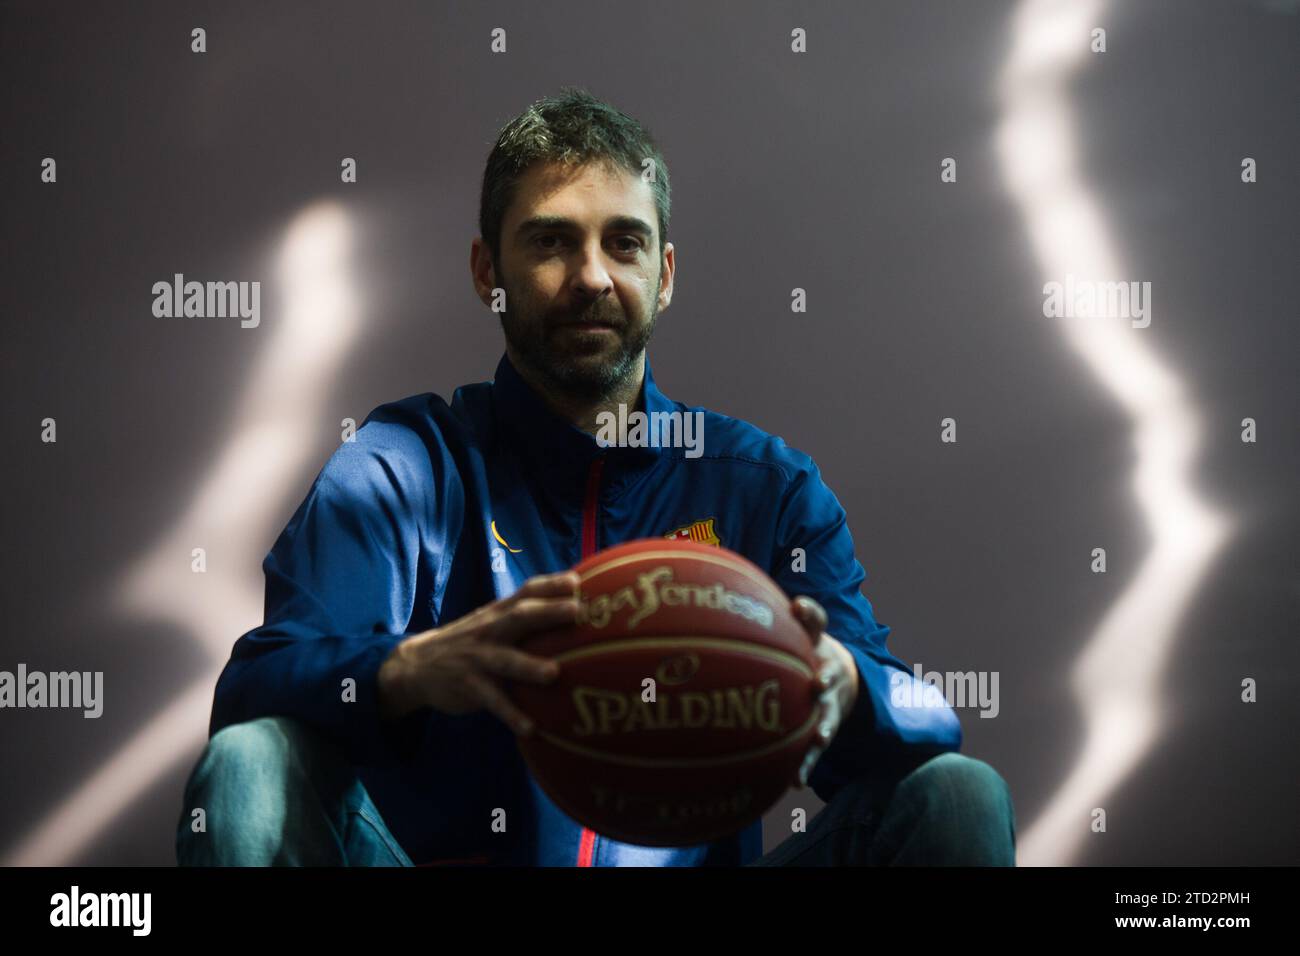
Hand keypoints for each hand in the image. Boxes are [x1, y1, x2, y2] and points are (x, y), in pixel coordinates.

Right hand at [378, 570, 579, 735]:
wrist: (417, 664)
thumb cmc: (472, 641)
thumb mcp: (492, 621)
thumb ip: (524, 614)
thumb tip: (573, 607)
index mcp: (500, 612)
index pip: (527, 591)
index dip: (551, 585)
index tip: (577, 581)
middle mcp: (491, 630)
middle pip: (520, 616)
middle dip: (548, 612)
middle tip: (577, 611)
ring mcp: (479, 658)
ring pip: (506, 660)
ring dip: (529, 666)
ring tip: (554, 673)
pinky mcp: (470, 686)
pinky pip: (493, 702)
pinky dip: (511, 715)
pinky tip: (530, 728)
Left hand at [788, 595, 859, 789]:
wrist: (844, 677)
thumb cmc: (808, 650)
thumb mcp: (803, 631)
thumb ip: (794, 618)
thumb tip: (775, 604)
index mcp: (818, 646)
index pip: (817, 625)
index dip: (809, 615)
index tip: (798, 608)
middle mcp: (827, 676)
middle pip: (831, 678)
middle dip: (825, 678)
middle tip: (818, 683)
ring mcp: (827, 705)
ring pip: (828, 717)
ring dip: (824, 726)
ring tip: (821, 736)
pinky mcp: (822, 730)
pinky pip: (814, 752)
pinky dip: (806, 766)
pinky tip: (795, 783)